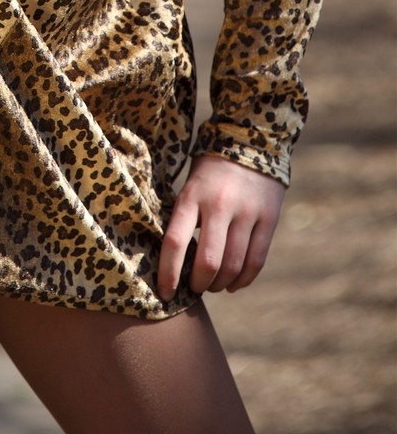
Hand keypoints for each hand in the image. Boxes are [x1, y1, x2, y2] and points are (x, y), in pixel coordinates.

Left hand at [157, 154, 285, 302]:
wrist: (250, 141)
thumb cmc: (209, 170)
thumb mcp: (190, 186)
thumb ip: (184, 218)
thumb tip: (176, 262)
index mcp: (192, 196)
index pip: (176, 242)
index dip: (169, 273)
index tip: (165, 293)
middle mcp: (219, 205)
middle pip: (208, 261)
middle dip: (198, 284)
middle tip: (193, 289)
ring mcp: (247, 213)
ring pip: (234, 265)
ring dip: (220, 284)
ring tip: (213, 286)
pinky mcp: (269, 219)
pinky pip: (256, 260)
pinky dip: (244, 280)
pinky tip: (234, 284)